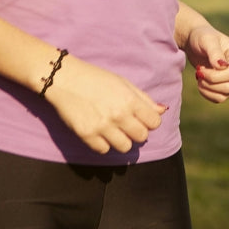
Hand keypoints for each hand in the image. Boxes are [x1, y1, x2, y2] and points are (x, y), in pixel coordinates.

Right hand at [42, 55, 167, 154]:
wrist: (65, 78)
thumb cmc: (96, 79)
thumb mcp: (122, 83)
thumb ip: (144, 99)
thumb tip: (163, 111)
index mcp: (129, 100)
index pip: (154, 123)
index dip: (149, 121)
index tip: (140, 118)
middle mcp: (118, 114)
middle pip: (141, 137)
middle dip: (136, 131)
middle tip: (125, 123)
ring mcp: (103, 126)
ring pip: (125, 147)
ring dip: (120, 139)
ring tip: (111, 127)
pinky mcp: (87, 135)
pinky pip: (104, 150)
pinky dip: (102, 143)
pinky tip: (97, 130)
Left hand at [184, 25, 228, 103]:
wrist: (194, 41)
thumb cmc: (201, 37)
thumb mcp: (206, 40)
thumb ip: (214, 52)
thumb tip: (223, 66)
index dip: (215, 76)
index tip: (201, 69)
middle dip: (210, 82)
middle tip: (198, 72)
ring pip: (225, 94)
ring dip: (208, 89)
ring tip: (199, 76)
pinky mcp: (227, 85)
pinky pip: (220, 98)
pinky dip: (208, 94)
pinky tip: (200, 84)